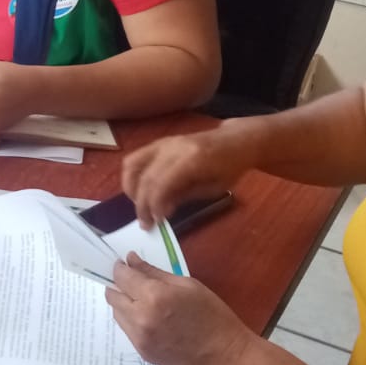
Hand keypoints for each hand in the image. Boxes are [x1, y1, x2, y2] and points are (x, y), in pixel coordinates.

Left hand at [104, 254, 253, 364]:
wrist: (224, 357)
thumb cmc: (213, 315)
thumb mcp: (187, 285)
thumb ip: (154, 272)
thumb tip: (131, 260)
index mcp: (154, 297)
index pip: (122, 277)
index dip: (120, 268)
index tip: (124, 264)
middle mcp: (140, 318)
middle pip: (112, 296)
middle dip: (118, 285)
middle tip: (131, 281)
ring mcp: (139, 338)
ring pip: (116, 313)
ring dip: (123, 303)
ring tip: (142, 299)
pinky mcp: (142, 352)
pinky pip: (127, 329)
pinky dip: (131, 319)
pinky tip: (149, 317)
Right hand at [121, 124, 255, 227]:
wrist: (234, 142)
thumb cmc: (229, 168)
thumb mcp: (213, 189)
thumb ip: (184, 197)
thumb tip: (160, 211)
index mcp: (191, 159)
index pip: (161, 184)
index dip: (154, 205)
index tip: (155, 223)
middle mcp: (172, 148)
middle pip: (145, 177)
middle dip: (141, 203)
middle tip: (145, 223)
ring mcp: (163, 143)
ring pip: (132, 165)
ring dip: (131, 188)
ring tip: (139, 206)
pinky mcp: (158, 143)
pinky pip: (135, 158)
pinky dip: (132, 177)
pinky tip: (139, 192)